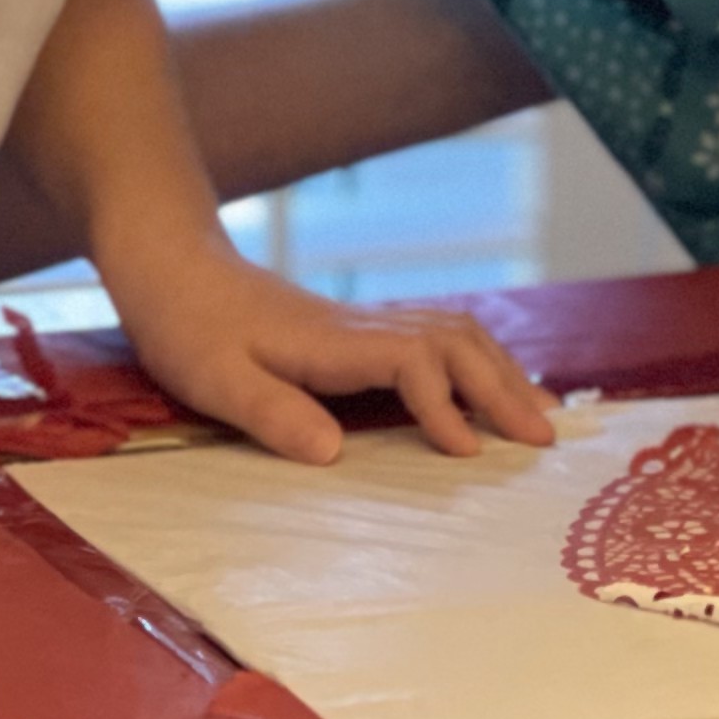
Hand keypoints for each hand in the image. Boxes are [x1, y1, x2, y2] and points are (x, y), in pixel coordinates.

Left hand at [105, 241, 556, 464]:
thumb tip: (334, 453)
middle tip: (546, 441)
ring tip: (540, 416)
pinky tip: (489, 384)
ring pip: (454, 330)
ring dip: (501, 370)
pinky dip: (477, 358)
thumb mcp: (215, 379)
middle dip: (504, 388)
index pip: (413, 361)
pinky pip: (437, 334)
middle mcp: (361, 326)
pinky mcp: (358, 330)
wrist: (172, 264)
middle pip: (455, 341)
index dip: (445, 405)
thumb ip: (272, 414)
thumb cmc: (187, 326)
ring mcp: (363, 323)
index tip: (466, 454)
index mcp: (332, 341)